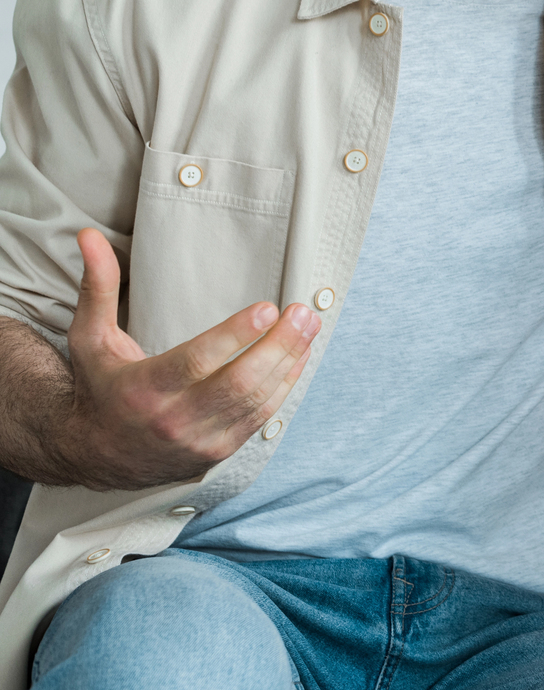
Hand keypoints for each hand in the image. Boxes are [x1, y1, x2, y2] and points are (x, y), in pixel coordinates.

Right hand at [56, 228, 321, 490]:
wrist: (95, 453)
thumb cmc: (99, 385)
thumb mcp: (90, 337)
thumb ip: (97, 287)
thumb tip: (89, 236)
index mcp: (142, 389)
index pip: (195, 362)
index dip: (234, 336)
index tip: (267, 308)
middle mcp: (172, 420)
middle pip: (238, 383)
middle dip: (278, 346)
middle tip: (302, 312)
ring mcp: (199, 440)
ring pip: (256, 401)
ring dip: (289, 360)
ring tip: (308, 324)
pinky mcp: (218, 452)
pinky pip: (261, 418)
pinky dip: (285, 384)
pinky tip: (298, 355)